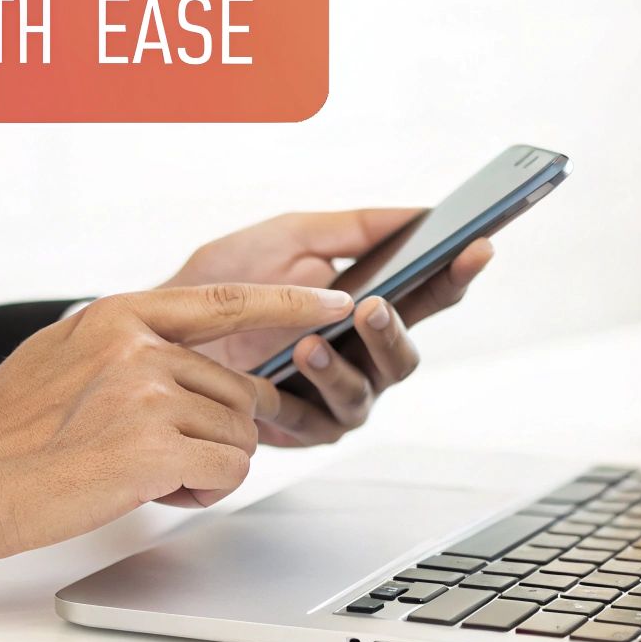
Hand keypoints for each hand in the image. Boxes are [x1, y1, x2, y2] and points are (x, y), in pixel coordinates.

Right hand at [0, 283, 350, 574]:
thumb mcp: (62, 356)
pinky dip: (201, 491)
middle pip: (240, 389)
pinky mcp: (155, 446)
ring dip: (207, 465)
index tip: (336, 298)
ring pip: (240, 434)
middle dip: (219, 431)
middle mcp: (139, 345)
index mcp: (119, 315)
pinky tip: (148, 490)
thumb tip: (176, 359)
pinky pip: (229, 471)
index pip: (225, 299)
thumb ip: (125, 347)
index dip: (288, 303)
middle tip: (158, 455)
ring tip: (138, 472)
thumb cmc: (3, 433)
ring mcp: (148, 392)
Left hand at [160, 210, 493, 446]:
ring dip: (343, 364)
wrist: (162, 327)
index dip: (458, 272)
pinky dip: (305, 392)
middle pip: (406, 352)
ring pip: (367, 390)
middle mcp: (363, 358)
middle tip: (375, 305)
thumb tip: (419, 213)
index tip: (478, 245)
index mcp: (369, 306)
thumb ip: (354, 227)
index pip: (429, 293)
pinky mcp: (303, 428)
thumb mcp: (290, 236)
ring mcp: (336, 396)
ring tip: (310, 342)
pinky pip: (318, 419)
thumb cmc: (225, 282)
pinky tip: (289, 366)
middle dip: (394, 330)